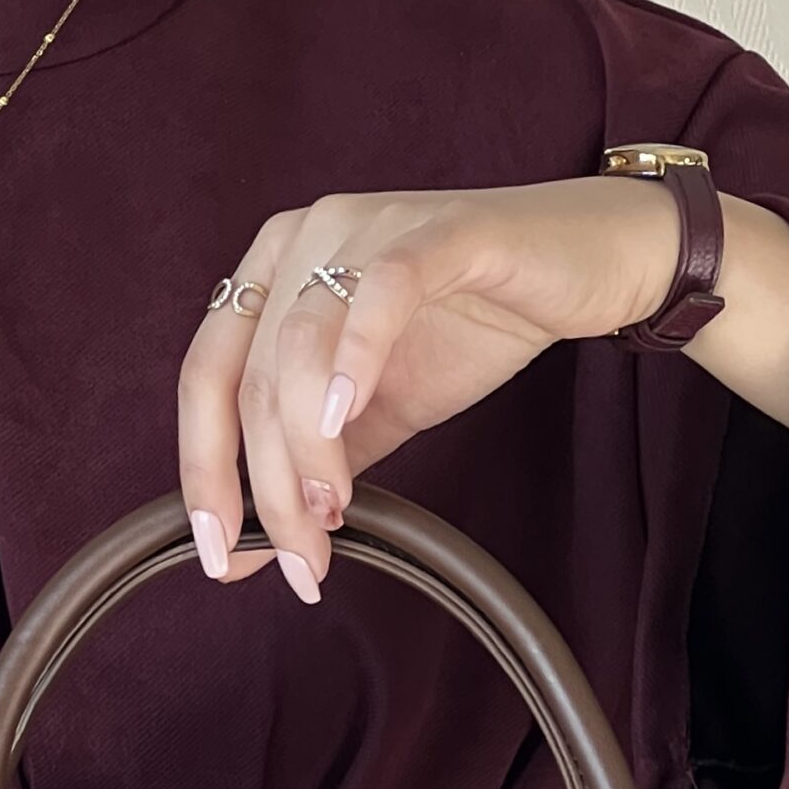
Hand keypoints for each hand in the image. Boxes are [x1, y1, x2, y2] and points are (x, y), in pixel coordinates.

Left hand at [176, 174, 685, 599]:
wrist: (584, 267)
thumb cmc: (476, 325)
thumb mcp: (381, 407)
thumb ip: (322, 456)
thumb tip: (273, 536)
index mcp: (276, 272)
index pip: (209, 376)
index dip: (204, 471)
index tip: (221, 554)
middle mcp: (308, 237)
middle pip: (254, 378)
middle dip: (268, 487)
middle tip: (301, 562)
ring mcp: (370, 226)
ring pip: (301, 347)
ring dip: (307, 447)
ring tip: (331, 513)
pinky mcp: (443, 232)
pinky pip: (382, 290)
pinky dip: (356, 357)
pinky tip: (347, 418)